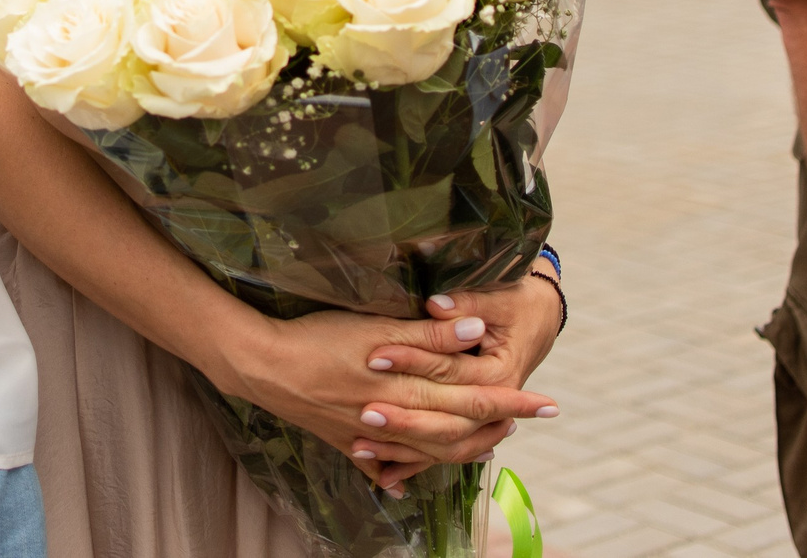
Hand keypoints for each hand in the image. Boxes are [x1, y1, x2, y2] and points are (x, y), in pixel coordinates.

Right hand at [209, 307, 556, 490]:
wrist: (260, 365)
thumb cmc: (317, 337)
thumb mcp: (375, 327)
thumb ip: (429, 335)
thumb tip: (477, 332)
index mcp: (406, 389)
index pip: (472, 398)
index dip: (511, 401)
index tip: (547, 402)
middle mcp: (393, 419)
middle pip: (456, 430)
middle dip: (497, 425)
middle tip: (530, 418)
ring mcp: (369, 437)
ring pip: (427, 451)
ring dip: (462, 447)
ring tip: (489, 442)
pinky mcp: (345, 442)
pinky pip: (385, 464)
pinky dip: (406, 470)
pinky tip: (410, 478)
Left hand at [353, 278, 565, 486]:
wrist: (538, 319)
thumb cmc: (515, 306)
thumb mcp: (495, 299)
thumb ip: (463, 306)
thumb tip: (435, 304)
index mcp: (500, 373)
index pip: (450, 371)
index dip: (412, 362)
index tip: (374, 357)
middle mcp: (493, 405)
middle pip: (447, 420)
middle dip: (403, 419)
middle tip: (364, 413)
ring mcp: (483, 422)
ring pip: (442, 446)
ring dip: (402, 448)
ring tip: (360, 447)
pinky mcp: (470, 426)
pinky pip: (439, 453)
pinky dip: (411, 464)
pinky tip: (382, 476)